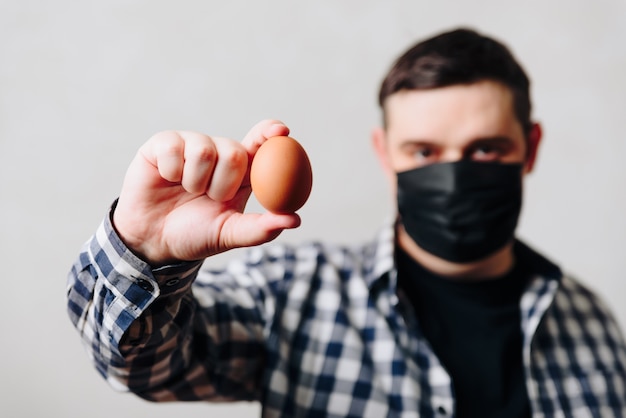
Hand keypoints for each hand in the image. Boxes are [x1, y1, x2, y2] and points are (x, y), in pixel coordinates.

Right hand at [112, 120, 300, 264]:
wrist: (153, 240)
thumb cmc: (195, 234)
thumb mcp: (229, 234)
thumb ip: (260, 229)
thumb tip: (295, 220)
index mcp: (240, 171)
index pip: (260, 143)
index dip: (270, 133)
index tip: (281, 131)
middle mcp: (218, 152)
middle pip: (233, 152)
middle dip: (222, 183)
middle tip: (210, 198)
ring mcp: (191, 145)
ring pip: (203, 150)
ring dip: (195, 181)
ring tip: (187, 192)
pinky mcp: (163, 144)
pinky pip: (174, 148)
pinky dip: (171, 171)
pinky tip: (166, 180)